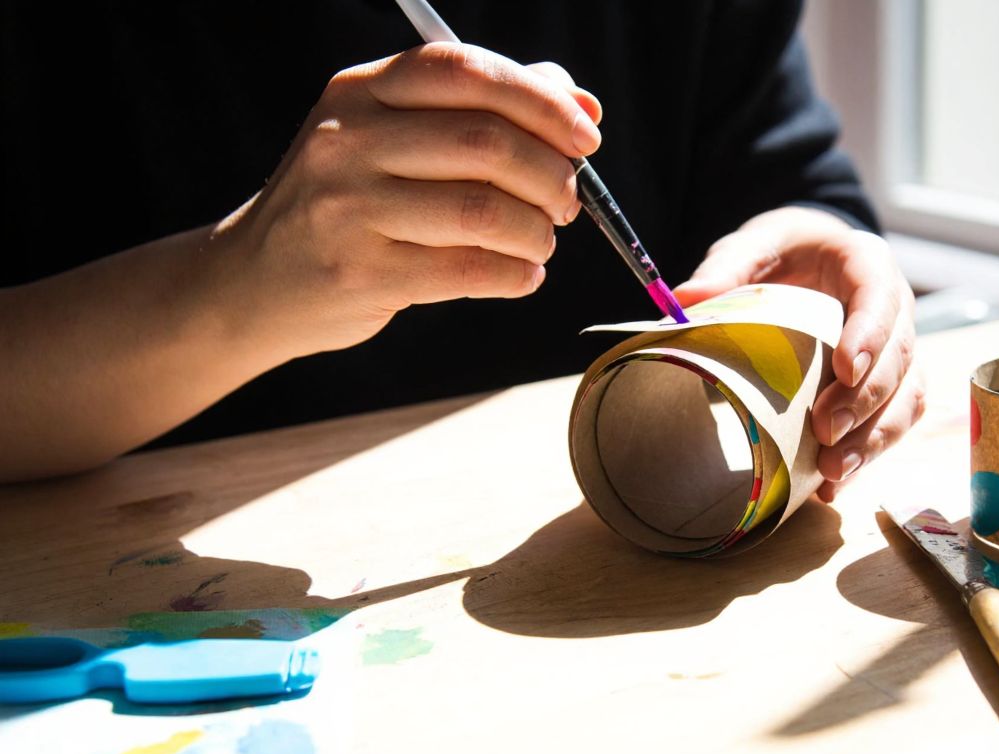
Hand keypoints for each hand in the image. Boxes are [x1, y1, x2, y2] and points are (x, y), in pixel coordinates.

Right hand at [210, 43, 602, 360]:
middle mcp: (347, 140)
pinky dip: (516, 275)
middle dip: (551, 175)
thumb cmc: (349, 203)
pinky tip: (520, 275)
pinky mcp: (360, 272)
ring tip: (540, 242)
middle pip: (486, 142)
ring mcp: (347, 207)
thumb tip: (580, 105)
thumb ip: (483, 112)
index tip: (584, 137)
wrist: (255, 280)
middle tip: (567, 202)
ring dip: (537, 231)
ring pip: (484, 212)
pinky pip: (470, 271)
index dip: (539, 99)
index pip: (463, 70)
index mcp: (360, 91)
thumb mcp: (395, 138)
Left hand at [674, 207, 924, 501]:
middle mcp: (896, 309)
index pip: (881, 298)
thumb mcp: (755, 245)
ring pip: (906, 398)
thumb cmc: (787, 251)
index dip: (870, 336)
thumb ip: (727, 266)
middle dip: (865, 400)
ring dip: (874, 439)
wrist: (812, 260)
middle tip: (825, 431)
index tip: (845, 369)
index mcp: (867, 264)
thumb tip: (683, 300)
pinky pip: (894, 423)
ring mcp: (898, 351)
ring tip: (831, 471)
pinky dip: (866, 456)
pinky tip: (831, 484)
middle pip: (900, 358)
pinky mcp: (891, 386)